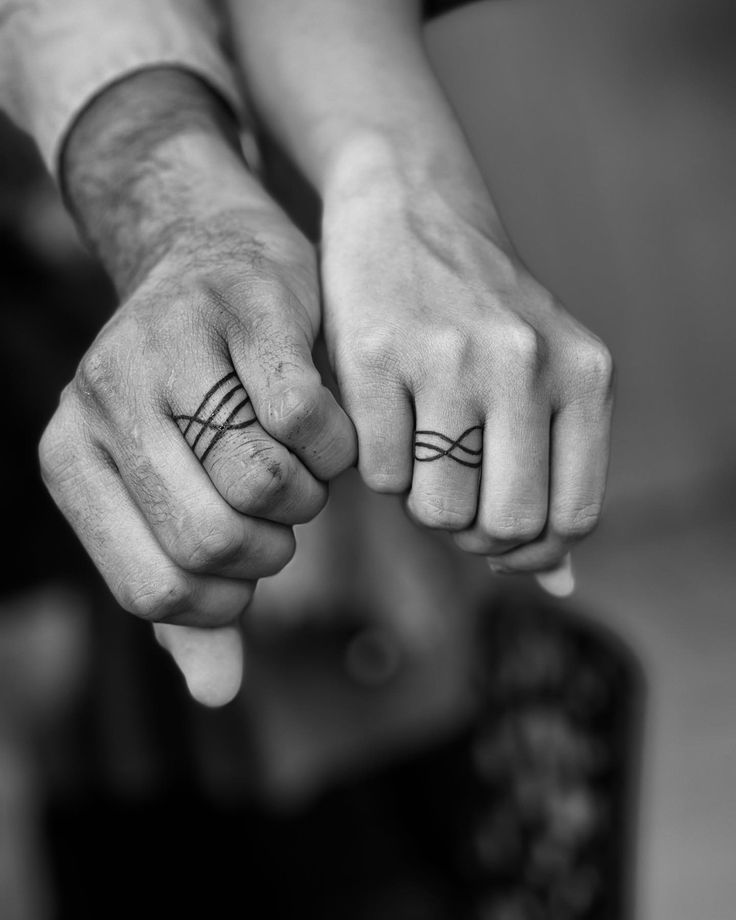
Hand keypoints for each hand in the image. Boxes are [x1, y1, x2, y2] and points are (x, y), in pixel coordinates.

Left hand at [40, 70, 355, 704]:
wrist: (211, 262)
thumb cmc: (199, 404)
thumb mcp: (175, 499)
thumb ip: (191, 603)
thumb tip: (216, 696)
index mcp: (72, 458)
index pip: (152, 589)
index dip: (221, 601)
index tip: (247, 567)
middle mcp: (104, 397)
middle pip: (209, 539)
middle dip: (269, 548)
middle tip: (280, 518)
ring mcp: (170, 344)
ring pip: (261, 478)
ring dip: (306, 497)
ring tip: (301, 473)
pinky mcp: (243, 307)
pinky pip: (306, 418)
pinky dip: (336, 445)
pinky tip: (329, 434)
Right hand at [321, 142, 612, 575]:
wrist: (411, 211)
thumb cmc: (482, 314)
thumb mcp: (545, 375)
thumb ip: (558, 473)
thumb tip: (559, 583)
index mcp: (582, 373)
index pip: (571, 518)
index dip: (530, 547)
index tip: (497, 530)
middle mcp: (523, 363)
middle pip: (503, 524)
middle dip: (471, 528)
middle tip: (450, 490)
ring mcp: (448, 357)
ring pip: (436, 508)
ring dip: (421, 498)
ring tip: (418, 447)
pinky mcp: (374, 355)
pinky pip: (378, 473)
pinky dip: (378, 467)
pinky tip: (384, 420)